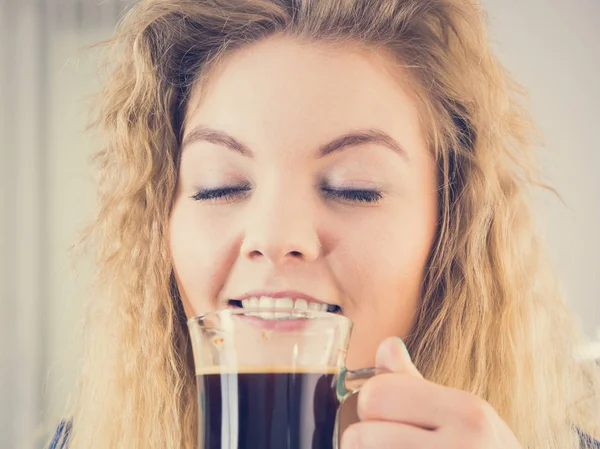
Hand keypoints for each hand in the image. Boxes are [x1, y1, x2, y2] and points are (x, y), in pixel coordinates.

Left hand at [341, 337, 521, 448]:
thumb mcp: (464, 417)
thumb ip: (416, 385)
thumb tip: (386, 345)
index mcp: (468, 413)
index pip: (376, 395)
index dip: (375, 407)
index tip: (395, 421)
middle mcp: (462, 448)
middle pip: (359, 436)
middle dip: (367, 442)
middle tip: (398, 445)